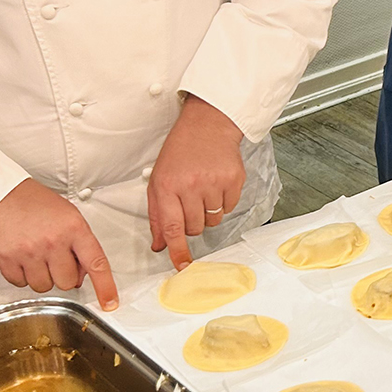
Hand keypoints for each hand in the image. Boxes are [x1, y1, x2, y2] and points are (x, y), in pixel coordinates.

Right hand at [0, 178, 117, 309]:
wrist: (0, 195)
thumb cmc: (36, 204)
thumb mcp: (68, 215)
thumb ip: (80, 244)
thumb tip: (84, 274)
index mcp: (73, 228)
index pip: (96, 263)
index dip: (105, 287)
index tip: (110, 303)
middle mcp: (52, 242)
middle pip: (67, 283)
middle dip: (63, 275)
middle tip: (55, 259)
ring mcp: (28, 252)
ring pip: (43, 287)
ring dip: (42, 277)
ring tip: (36, 256)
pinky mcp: (6, 260)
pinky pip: (20, 284)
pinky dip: (22, 275)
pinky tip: (21, 257)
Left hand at [147, 95, 245, 269]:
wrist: (207, 125)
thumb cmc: (181, 151)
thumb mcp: (159, 179)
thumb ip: (157, 215)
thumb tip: (160, 244)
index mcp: (167, 185)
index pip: (172, 227)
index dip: (177, 250)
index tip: (182, 266)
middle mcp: (191, 185)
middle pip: (194, 227)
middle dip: (192, 222)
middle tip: (190, 203)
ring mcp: (215, 182)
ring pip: (213, 220)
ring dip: (208, 213)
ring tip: (204, 190)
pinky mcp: (234, 180)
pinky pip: (229, 208)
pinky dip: (223, 202)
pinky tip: (216, 185)